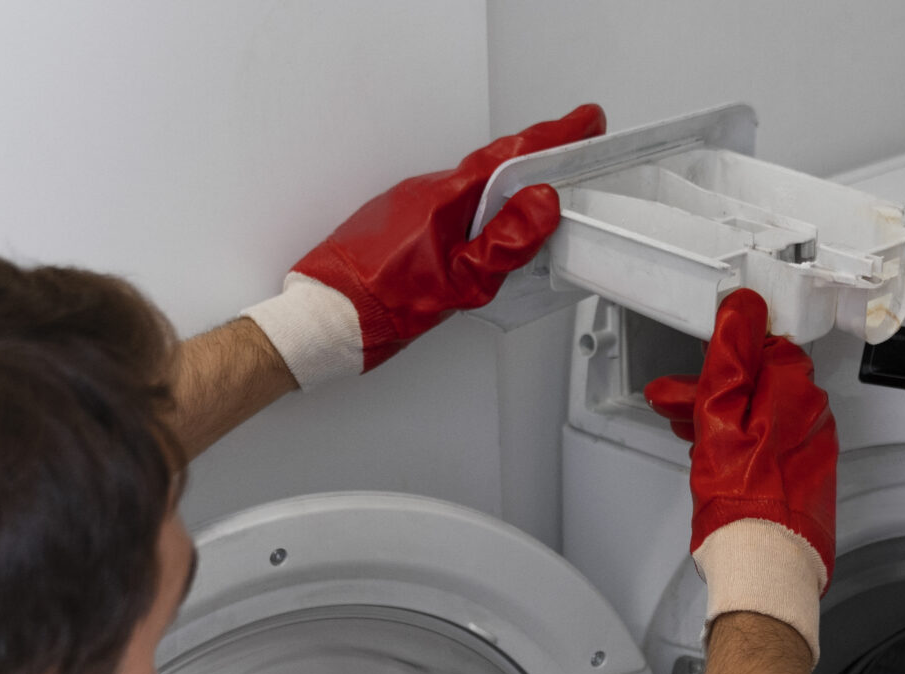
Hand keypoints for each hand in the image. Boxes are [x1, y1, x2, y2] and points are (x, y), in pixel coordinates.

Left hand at [241, 104, 605, 386]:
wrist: (320, 319)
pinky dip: (476, 214)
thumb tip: (541, 205)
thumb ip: (502, 246)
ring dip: (505, 193)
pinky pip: (449, 208)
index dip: (552, 138)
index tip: (584, 122)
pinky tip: (483, 239)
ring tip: (537, 205)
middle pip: (492, 170)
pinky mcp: (398, 225)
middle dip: (536, 161)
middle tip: (572, 157)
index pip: (508, 158)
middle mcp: (424, 193)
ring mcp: (408, 207)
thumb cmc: (375, 306)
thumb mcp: (456, 285)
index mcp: (443, 200)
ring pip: (470, 192)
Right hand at [644, 288, 838, 658]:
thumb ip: (731, 356)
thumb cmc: (742, 500)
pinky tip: (719, 460)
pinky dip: (745, 446)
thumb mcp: (719, 413)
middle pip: (761, 386)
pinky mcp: (809, 480)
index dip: (722, 356)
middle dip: (715, 391)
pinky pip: (774, 448)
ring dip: (725, 420)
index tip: (697, 368)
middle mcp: (814, 417)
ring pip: (764, 417)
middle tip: (677, 403)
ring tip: (688, 434)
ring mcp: (814, 450)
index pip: (762, 348)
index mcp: (796, 391)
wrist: (765, 564)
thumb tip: (742, 309)